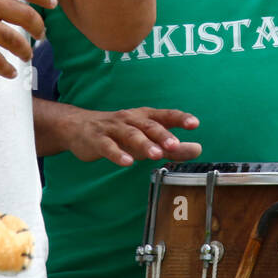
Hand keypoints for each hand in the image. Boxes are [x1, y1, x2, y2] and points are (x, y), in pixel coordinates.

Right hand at [67, 107, 202, 166]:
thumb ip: (171, 146)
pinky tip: (127, 162)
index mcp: (144, 117)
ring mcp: (113, 129)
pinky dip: (118, 154)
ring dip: (144, 144)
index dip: (180, 118)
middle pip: (149, 125)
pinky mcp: (98, 140)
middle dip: (163, 135)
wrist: (78, 127)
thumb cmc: (119, 132)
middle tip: (175, 145)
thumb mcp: (146, 137)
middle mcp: (130, 119)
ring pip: (130, 134)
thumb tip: (198, 149)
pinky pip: (108, 146)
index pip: (165, 115)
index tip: (194, 123)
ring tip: (156, 154)